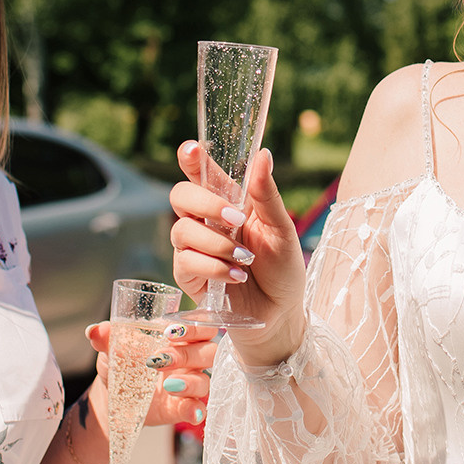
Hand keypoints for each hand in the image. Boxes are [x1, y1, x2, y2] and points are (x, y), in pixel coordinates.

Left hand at [84, 320, 216, 427]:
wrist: (112, 397)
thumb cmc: (120, 363)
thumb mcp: (112, 350)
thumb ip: (106, 338)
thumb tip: (93, 331)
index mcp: (180, 338)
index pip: (202, 326)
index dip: (194, 326)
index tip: (170, 330)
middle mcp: (190, 360)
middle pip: (208, 351)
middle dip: (187, 353)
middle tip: (160, 358)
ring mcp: (189, 384)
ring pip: (205, 380)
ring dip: (190, 382)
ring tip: (168, 386)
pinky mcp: (183, 407)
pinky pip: (198, 408)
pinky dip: (196, 410)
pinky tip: (191, 412)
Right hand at [169, 142, 307, 365]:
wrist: (281, 313)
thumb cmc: (283, 269)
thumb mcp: (283, 230)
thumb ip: (266, 195)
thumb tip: (263, 154)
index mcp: (229, 202)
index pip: (203, 173)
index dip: (192, 158)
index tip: (192, 150)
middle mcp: (206, 221)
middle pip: (180, 195)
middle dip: (205, 204)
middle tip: (235, 218)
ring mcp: (195, 248)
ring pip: (181, 229)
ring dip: (216, 242)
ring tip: (245, 258)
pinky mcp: (189, 275)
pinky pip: (185, 261)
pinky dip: (213, 267)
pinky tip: (236, 275)